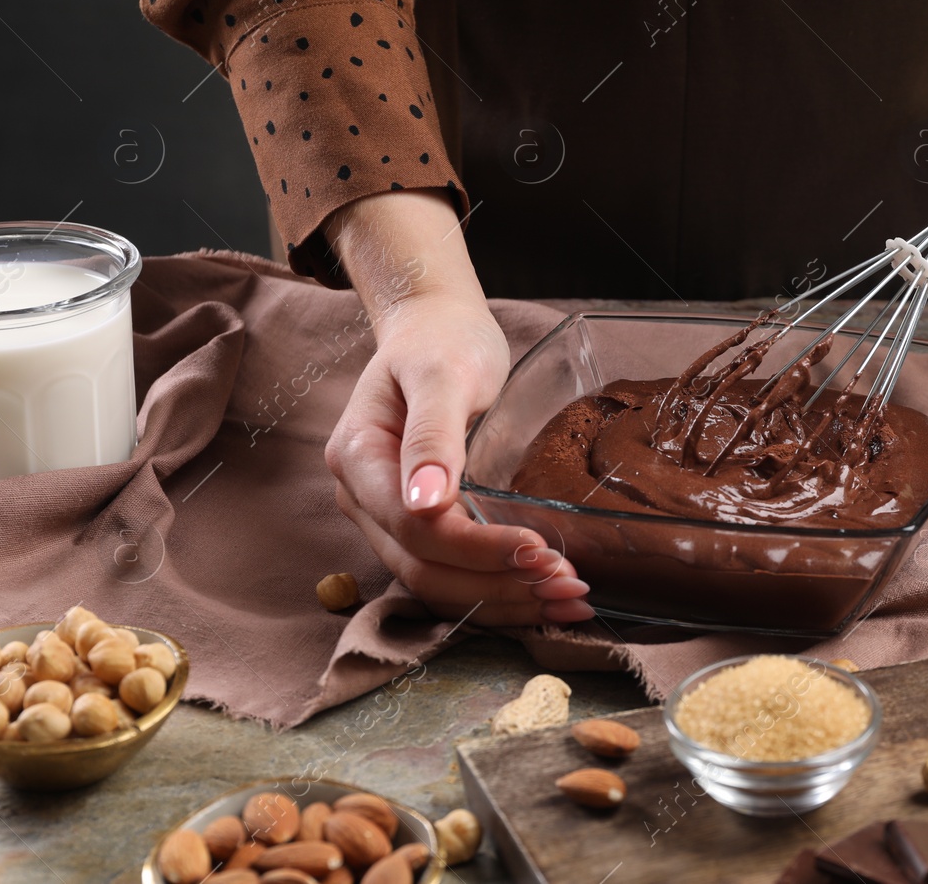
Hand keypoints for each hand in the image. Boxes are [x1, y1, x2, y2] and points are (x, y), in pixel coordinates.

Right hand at [322, 191, 593, 624]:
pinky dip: (496, 590)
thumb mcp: (442, 371)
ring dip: (502, 601)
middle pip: (423, 570)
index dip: (477, 550)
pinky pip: (450, 573)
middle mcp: (364, 498)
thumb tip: (425, 503)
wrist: (435, 327)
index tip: (540, 551)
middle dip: (497, 587)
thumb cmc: (441, 339)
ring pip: (436, 583)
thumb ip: (433, 434)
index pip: (415, 529)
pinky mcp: (418, 525)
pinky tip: (543, 595)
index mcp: (359, 459)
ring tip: (568, 600)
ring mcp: (387, 516)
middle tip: (568, 587)